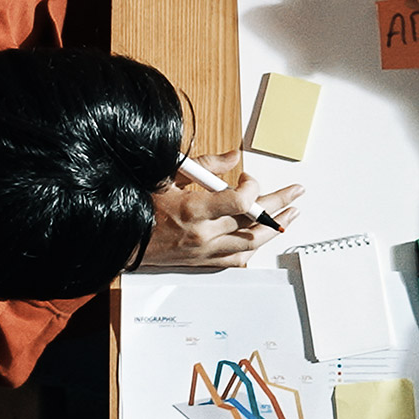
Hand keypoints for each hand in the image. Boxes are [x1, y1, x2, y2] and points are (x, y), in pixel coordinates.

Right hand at [143, 151, 302, 267]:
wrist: (122, 242)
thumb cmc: (139, 207)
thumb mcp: (168, 176)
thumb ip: (205, 165)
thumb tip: (233, 156)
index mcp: (193, 210)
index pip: (240, 202)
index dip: (252, 187)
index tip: (248, 177)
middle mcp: (203, 234)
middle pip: (253, 221)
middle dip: (279, 204)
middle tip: (296, 193)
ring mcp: (205, 251)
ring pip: (252, 242)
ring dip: (275, 228)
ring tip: (290, 214)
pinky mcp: (204, 262)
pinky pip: (238, 259)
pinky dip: (253, 247)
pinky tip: (263, 237)